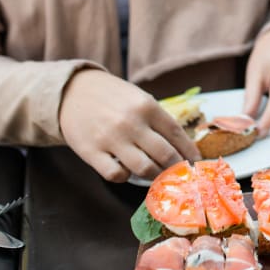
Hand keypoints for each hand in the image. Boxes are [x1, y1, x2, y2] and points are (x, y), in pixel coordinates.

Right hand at [59, 69, 199, 181]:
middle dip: (177, 169)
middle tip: (181, 175)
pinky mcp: (92, 152)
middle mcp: (131, 122)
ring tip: (158, 176)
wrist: (73, 92)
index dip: (189, 152)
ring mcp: (111, 138)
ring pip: (144, 169)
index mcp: (147, 106)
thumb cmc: (113, 97)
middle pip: (165, 155)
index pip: (177, 134)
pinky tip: (127, 170)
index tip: (196, 163)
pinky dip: (126, 177)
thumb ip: (157, 120)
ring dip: (155, 176)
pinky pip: (116, 175)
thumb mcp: (139, 99)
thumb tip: (181, 148)